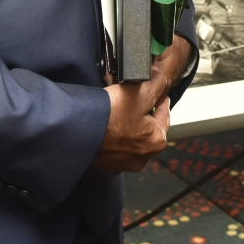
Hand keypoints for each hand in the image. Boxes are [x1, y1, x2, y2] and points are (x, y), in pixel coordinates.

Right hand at [92, 36, 189, 173]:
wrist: (77, 132)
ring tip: (115, 108)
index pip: (165, 113)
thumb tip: (166, 79)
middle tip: (132, 97)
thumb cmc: (110, 115)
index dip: (159, 98)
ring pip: (130, 137)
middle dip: (141, 111)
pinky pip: (113, 145)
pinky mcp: (105, 164)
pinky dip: (112, 134)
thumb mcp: (140, 92)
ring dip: (126, 124)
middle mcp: (143, 157)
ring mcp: (123, 162)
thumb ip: (158, 85)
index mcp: (157, 141)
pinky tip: (105, 122)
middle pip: (147, 127)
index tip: (155, 91)